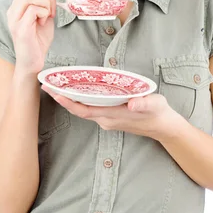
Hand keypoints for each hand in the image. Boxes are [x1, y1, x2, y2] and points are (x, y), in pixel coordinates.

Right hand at [6, 0, 57, 75]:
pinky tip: (44, 22)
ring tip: (49, 16)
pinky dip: (44, 13)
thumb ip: (46, 0)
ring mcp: (15, 18)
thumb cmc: (38, 40)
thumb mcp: (45, 14)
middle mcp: (14, 8)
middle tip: (53, 9)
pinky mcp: (20, 28)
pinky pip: (33, 9)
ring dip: (47, 3)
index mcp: (19, 3)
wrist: (33, 62)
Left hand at [41, 87, 177, 140]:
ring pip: (83, 110)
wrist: (164, 127)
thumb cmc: (158, 113)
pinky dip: (80, 101)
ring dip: (69, 100)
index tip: (55, 93)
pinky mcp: (110, 118)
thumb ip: (143, 104)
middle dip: (62, 98)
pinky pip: (90, 110)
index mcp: (113, 115)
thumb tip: (132, 104)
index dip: (68, 102)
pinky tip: (76, 92)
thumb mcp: (154, 105)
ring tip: (57, 86)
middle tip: (47, 85)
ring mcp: (107, 120)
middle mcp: (106, 120)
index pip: (84, 110)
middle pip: (79, 110)